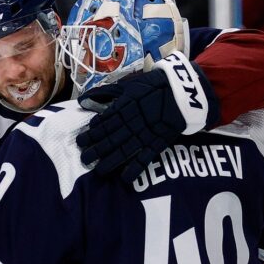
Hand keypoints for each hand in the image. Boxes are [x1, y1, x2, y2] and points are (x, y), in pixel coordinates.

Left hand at [76, 51, 216, 182]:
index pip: (103, 123)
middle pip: (110, 138)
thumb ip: (106, 93)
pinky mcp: (157, 143)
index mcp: (123, 107)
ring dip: (110, 162)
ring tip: (98, 171)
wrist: (181, 91)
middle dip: (95, 149)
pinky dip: (135, 169)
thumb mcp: (127, 85)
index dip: (92, 133)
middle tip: (83, 159)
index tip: (81, 141)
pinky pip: (145, 158)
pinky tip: (125, 179)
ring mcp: (144, 134)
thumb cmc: (152, 86)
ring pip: (123, 150)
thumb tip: (83, 100)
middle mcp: (131, 122)